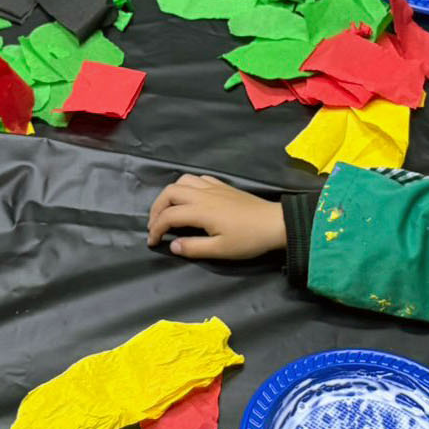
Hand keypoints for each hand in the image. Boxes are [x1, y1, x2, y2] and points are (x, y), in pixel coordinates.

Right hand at [146, 174, 285, 259]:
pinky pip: (198, 178)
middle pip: (169, 192)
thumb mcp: (221, 250)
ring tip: (169, 210)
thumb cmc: (249, 239)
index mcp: (200, 211)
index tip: (152, 242)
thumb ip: (193, 248)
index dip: (155, 229)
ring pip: (182, 181)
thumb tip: (172, 245)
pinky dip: (187, 186)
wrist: (276, 223)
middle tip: (155, 225)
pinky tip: (190, 198)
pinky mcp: (223, 186)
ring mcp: (213, 187)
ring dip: (170, 194)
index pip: (168, 216)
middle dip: (157, 208)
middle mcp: (203, 194)